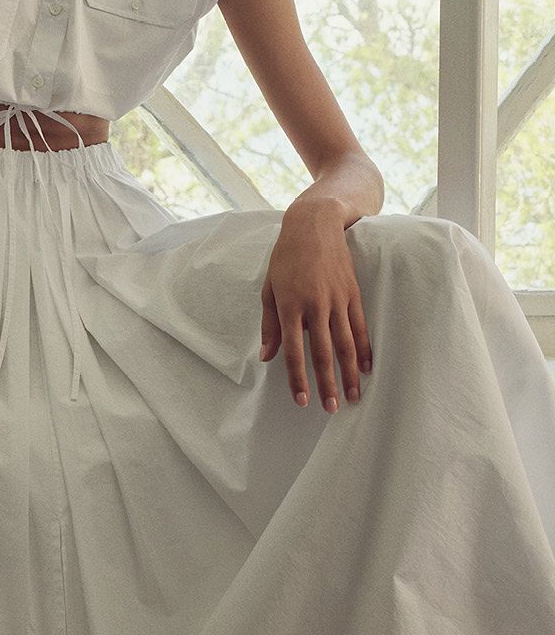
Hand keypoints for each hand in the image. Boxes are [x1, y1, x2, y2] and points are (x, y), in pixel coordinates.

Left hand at [259, 204, 372, 412]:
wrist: (314, 225)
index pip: (294, 350)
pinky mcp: (353, 293)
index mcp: (290, 305)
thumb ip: (270, 324)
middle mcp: (315, 305)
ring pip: (345, 344)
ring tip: (353, 397)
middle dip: (327, 384)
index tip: (301, 400)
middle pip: (323, 353)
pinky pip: (360, 327)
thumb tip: (267, 357)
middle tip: (331, 409)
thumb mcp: (269, 288)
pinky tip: (367, 369)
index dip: (298, 378)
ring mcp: (337, 300)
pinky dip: (364, 349)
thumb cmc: (285, 257)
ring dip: (349, 374)